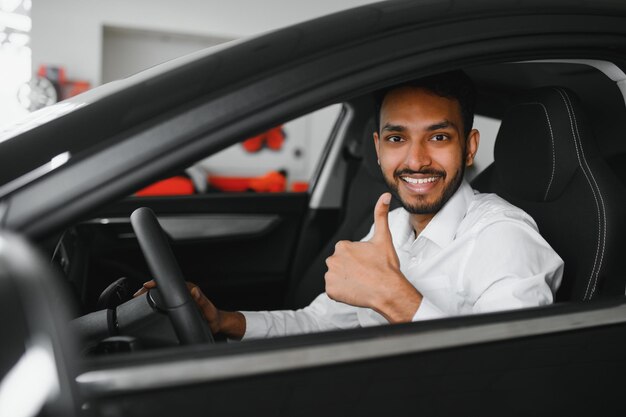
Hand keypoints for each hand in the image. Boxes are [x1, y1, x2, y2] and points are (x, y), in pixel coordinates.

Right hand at [134, 280, 244, 339]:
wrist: (216, 323)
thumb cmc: (213, 317)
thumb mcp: (208, 310)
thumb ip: (202, 301)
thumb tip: (195, 290)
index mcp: (190, 290)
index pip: (171, 283)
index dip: (157, 283)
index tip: (147, 285)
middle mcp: (184, 292)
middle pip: (164, 287)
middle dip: (148, 289)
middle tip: (136, 294)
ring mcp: (180, 298)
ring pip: (162, 293)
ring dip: (149, 295)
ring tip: (137, 298)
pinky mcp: (179, 304)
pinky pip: (164, 299)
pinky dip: (154, 300)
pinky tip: (147, 304)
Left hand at [324, 193, 421, 322]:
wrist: (388, 290)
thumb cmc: (386, 267)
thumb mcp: (383, 238)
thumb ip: (381, 215)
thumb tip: (385, 196)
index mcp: (343, 246)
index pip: (346, 252)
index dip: (358, 259)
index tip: (367, 263)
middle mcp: (333, 259)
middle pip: (340, 264)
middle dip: (350, 269)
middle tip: (365, 274)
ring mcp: (331, 276)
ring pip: (337, 277)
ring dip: (346, 280)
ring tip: (361, 282)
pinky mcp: (331, 290)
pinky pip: (334, 290)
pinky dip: (342, 292)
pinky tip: (355, 290)